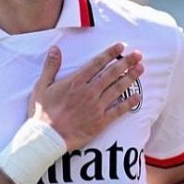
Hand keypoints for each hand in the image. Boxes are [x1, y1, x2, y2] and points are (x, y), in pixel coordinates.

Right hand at [28, 43, 143, 150]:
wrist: (47, 137)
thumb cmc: (42, 113)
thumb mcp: (42, 86)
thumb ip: (51, 67)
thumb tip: (55, 49)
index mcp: (75, 82)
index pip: (97, 63)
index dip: (110, 53)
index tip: (121, 46)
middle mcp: (89, 91)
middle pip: (111, 73)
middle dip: (126, 62)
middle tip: (138, 55)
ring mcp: (96, 106)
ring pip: (117, 89)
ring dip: (130, 77)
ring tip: (140, 69)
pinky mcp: (100, 121)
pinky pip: (118, 110)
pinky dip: (129, 103)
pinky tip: (138, 96)